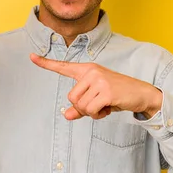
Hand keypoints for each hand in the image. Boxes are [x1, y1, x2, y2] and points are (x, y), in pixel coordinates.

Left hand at [30, 53, 161, 119]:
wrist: (141, 93)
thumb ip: (80, 108)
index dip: (46, 63)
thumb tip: (67, 115)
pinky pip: (91, 110)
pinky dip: (98, 114)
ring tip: (105, 105)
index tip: (31, 57)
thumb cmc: (117, 95)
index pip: (63, 66)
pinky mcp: (106, 91)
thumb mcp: (97, 101)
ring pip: (80, 105)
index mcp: (87, 70)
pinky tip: (108, 108)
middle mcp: (91, 72)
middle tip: (99, 104)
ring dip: (91, 112)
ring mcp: (99, 80)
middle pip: (71, 98)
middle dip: (83, 108)